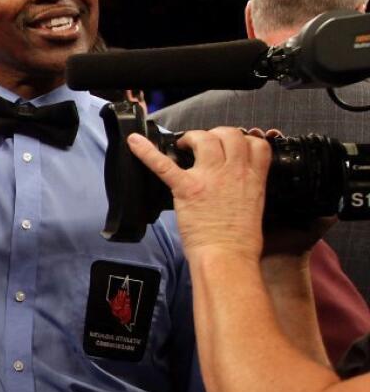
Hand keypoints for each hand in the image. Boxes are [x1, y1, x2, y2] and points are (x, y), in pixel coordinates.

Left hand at [127, 127, 269, 262]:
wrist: (227, 257)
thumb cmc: (240, 241)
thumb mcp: (255, 206)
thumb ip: (247, 187)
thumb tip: (237, 183)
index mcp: (252, 178)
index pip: (256, 143)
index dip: (244, 138)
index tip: (234, 144)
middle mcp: (233, 172)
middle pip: (229, 134)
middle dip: (216, 134)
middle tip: (204, 144)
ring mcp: (210, 178)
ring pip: (204, 139)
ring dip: (193, 137)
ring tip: (184, 145)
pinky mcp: (186, 188)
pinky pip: (164, 164)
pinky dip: (146, 152)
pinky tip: (135, 142)